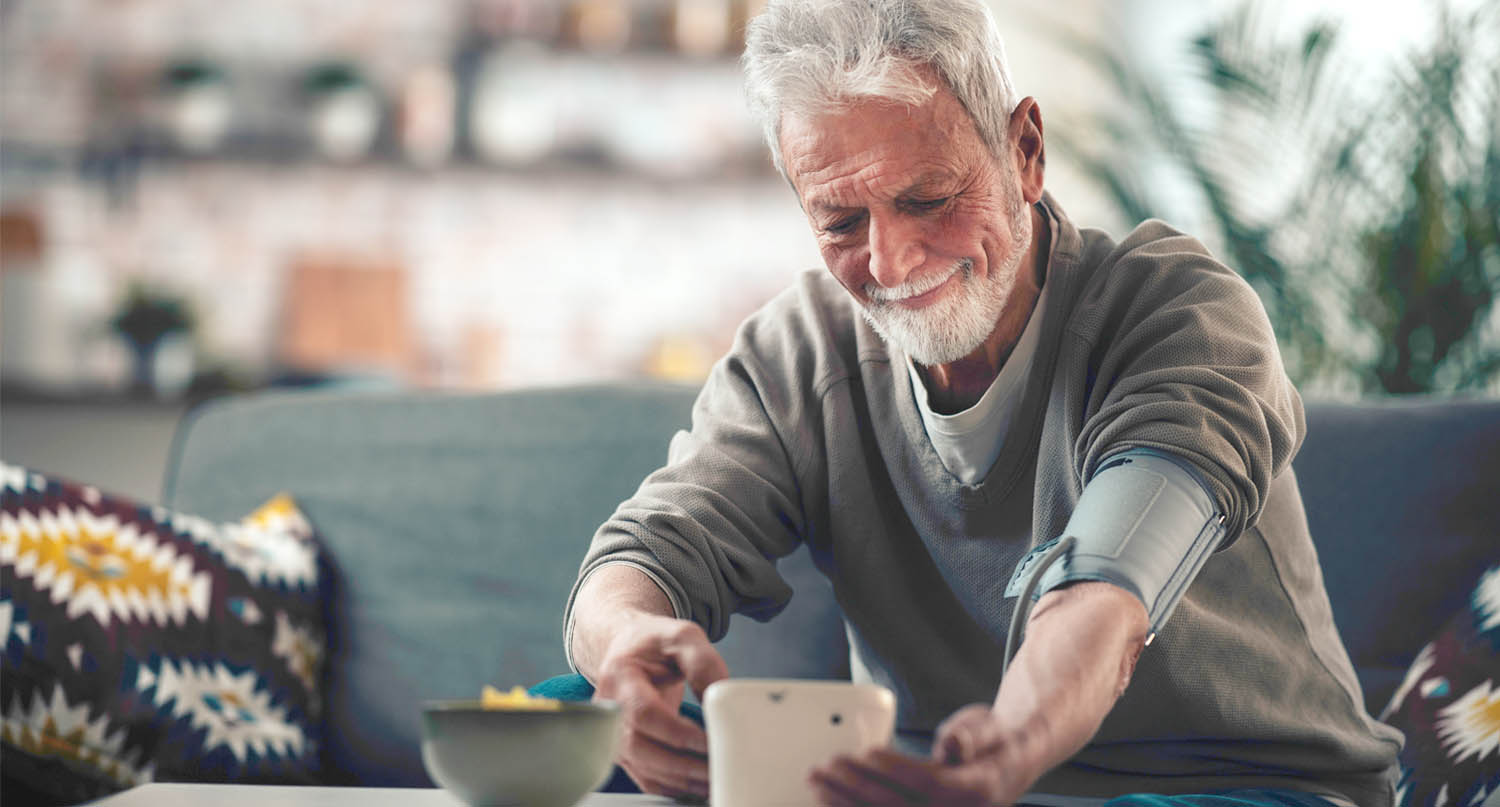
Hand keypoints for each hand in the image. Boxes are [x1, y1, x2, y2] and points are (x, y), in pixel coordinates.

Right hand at [592, 614, 728, 800]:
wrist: (629, 649)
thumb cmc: (655, 643)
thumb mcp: (684, 637)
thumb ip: (704, 665)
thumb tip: (721, 702)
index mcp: (620, 677)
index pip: (644, 713)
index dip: (676, 733)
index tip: (708, 741)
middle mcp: (609, 709)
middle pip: (640, 748)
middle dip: (681, 765)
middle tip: (716, 768)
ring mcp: (613, 734)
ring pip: (643, 769)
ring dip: (680, 781)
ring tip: (714, 780)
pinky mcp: (625, 751)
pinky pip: (646, 777)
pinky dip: (673, 786)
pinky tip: (698, 785)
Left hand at [809, 705, 1036, 806]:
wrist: (1007, 766)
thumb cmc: (992, 743)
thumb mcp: (989, 728)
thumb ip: (969, 735)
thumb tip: (952, 744)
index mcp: (977, 789)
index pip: (930, 784)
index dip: (896, 770)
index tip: (868, 752)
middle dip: (856, 786)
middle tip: (828, 765)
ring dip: (845, 804)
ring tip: (818, 783)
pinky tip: (830, 802)